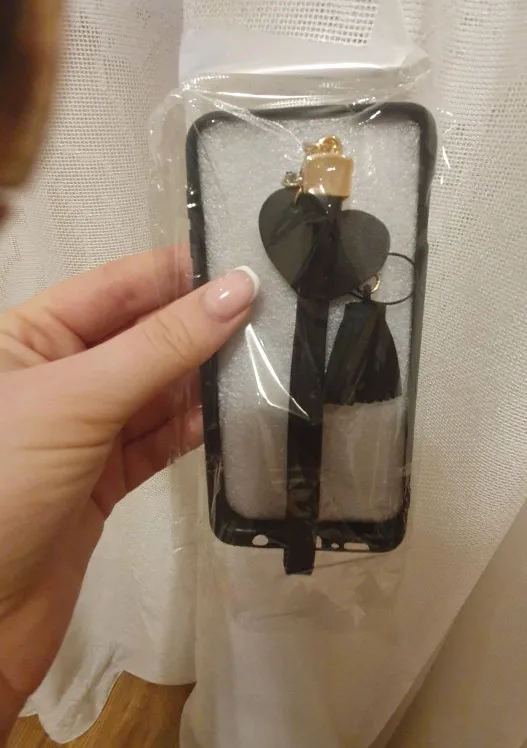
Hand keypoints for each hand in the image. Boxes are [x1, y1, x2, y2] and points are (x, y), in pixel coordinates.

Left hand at [0, 247, 256, 739]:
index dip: (178, 272)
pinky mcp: (104, 480)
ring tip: (271, 357)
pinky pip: (159, 440)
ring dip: (208, 378)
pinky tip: (240, 413)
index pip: (115, 286)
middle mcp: (55, 376)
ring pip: (157, 390)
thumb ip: (160, 346)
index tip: (246, 261)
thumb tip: (237, 290)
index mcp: (27, 337)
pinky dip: (198, 428)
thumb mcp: (77, 400)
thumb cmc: (4, 486)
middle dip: (202, 325)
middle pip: (142, 336)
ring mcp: (82, 431)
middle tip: (278, 311)